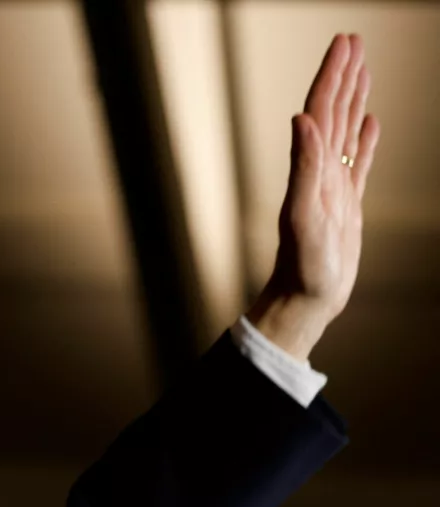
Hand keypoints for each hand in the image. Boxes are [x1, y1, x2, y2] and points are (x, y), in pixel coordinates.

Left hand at [247, 34, 380, 360]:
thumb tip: (302, 119)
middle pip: (332, 111)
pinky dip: (365, 138)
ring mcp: (333, 185)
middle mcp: (319, 170)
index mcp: (310, 167)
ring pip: (346, 130)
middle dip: (342, 75)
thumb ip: (303, 166)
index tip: (345, 44)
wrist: (305, 297)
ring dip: (353, 98)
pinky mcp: (346, 203)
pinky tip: (371, 122)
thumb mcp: (303, 214)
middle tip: (353, 41)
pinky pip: (358, 161)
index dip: (332, 76)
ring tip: (362, 68)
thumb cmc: (302, 265)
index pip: (321, 110)